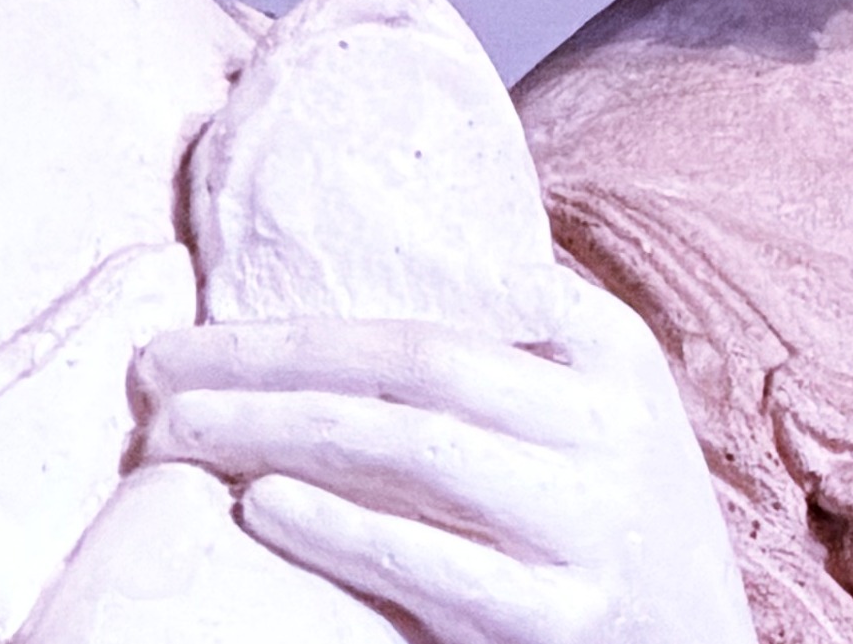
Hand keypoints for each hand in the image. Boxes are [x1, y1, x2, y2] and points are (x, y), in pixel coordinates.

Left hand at [131, 269, 751, 643]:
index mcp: (616, 361)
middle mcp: (610, 434)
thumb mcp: (603, 401)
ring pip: (419, 454)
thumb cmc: (610, 507)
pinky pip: (437, 569)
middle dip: (271, 361)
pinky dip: (344, 533)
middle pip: (420, 370)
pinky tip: (265, 507)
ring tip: (177, 432)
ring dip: (279, 432)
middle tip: (157, 368)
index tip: (207, 306)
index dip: (318, 310)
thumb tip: (379, 247)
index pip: (452, 312)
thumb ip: (524, 334)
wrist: (695, 639)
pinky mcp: (562, 620)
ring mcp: (590, 531)